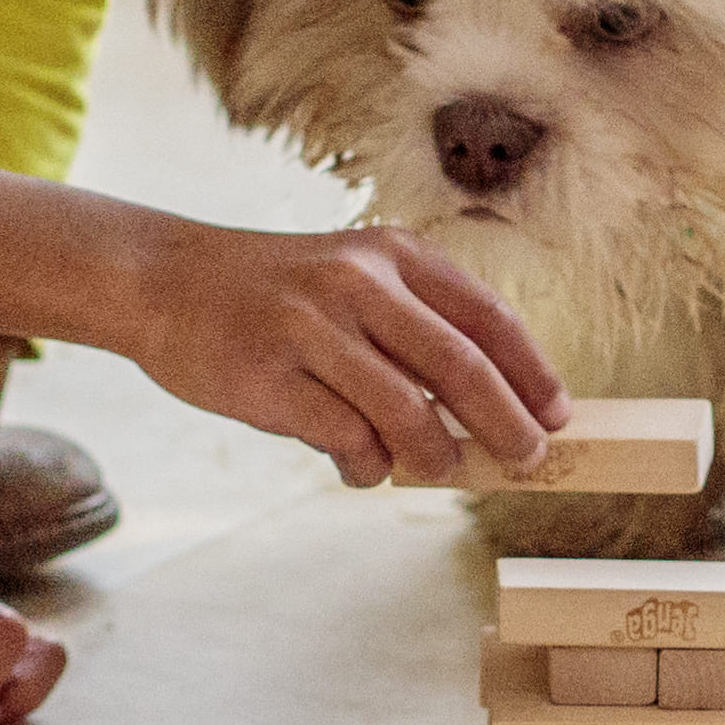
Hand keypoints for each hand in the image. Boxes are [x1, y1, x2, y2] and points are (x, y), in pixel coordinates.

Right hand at [120, 220, 556, 484]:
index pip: (487, 317)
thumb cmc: (277, 293)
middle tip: (527, 460)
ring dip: (436, 456)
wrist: (166, 281)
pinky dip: (366, 466)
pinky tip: (362, 469)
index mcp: (393, 255)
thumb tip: (487, 411)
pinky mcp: (270, 378)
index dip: (532, 372)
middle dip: (506, 424)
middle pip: (462, 367)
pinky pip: (345, 439)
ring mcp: (312, 329)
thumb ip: (413, 331)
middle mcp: (359, 284)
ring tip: (437, 469)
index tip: (558, 415)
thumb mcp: (354, 278)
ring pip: (407, 411)